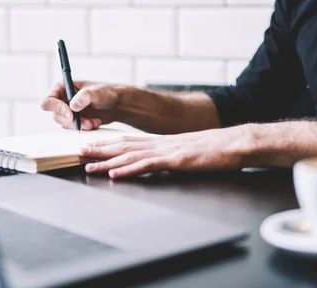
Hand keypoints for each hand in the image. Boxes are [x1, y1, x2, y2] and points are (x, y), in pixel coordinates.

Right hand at [41, 81, 121, 130]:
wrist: (116, 104)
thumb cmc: (107, 92)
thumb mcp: (98, 92)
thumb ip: (85, 96)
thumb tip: (72, 106)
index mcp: (62, 87)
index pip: (49, 101)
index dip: (57, 109)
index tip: (71, 115)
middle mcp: (61, 99)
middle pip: (56, 115)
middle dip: (72, 121)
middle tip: (88, 123)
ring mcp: (67, 111)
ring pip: (65, 124)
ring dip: (80, 126)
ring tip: (95, 122)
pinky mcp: (74, 120)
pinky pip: (73, 128)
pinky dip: (84, 128)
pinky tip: (96, 123)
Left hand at [80, 126, 251, 178]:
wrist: (236, 143)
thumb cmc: (218, 150)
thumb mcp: (190, 152)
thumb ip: (173, 157)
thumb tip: (160, 163)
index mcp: (164, 142)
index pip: (131, 142)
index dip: (110, 144)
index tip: (93, 146)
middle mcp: (162, 144)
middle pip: (125, 145)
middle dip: (100, 149)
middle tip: (79, 151)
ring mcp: (168, 151)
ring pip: (131, 155)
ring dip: (107, 160)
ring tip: (88, 163)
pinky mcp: (176, 160)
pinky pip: (147, 165)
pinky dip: (128, 169)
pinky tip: (115, 173)